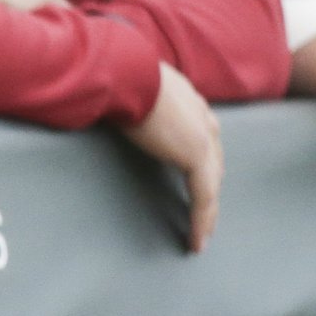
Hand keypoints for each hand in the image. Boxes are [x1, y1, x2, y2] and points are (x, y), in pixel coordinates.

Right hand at [119, 63, 220, 251]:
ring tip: (202, 233)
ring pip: (212, 184)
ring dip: (209, 210)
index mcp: (189, 101)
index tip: (196, 172)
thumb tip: (101, 93)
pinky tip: (197, 242)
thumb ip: (126, 94)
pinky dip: (202, 221)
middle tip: (205, 211)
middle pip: (214, 160)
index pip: (202, 133)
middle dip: (210, 184)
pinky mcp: (197, 159)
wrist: (127, 73)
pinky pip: (204, 198)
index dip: (201, 156)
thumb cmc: (117, 74)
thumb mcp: (127, 84)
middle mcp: (203, 119)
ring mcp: (203, 140)